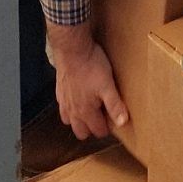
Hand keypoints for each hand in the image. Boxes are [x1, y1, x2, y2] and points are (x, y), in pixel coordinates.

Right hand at [47, 26, 128, 140]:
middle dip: (91, 128)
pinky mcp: (59, 91)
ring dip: (78, 120)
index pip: (98, 131)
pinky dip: (70, 109)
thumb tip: (123, 122)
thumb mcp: (108, 85)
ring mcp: (64, 102)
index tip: (113, 118)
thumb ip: (115, 105)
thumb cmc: (91, 66)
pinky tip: (77, 98)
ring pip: (69, 122)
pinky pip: (63, 108)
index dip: (107, 127)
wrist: (72, 49)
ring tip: (89, 109)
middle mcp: (72, 111)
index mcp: (86, 112)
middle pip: (81, 132)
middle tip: (101, 116)